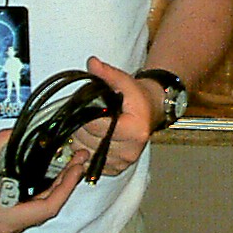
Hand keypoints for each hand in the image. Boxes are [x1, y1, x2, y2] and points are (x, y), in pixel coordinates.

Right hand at [0, 129, 89, 232]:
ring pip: (39, 207)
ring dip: (54, 185)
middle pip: (47, 207)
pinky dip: (39, 189)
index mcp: (6, 221)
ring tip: (68, 162)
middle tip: (78, 158)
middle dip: (65, 182)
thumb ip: (6, 141)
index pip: (49, 207)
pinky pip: (28, 205)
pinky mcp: (1, 218)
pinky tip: (47, 171)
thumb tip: (29, 129)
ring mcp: (5, 226)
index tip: (77, 166)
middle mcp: (9, 229)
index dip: (67, 185)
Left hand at [70, 55, 153, 176]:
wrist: (152, 112)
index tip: (84, 107)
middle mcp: (130, 151)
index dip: (84, 115)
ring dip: (81, 139)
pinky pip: (90, 162)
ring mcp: (123, 162)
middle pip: (87, 141)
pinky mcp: (116, 169)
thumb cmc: (138, 99)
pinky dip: (87, 150)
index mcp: (134, 131)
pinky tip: (94, 138)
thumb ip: (107, 74)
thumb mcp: (125, 82)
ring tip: (90, 126)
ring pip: (85, 152)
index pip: (94, 126)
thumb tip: (92, 63)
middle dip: (81, 126)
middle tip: (87, 114)